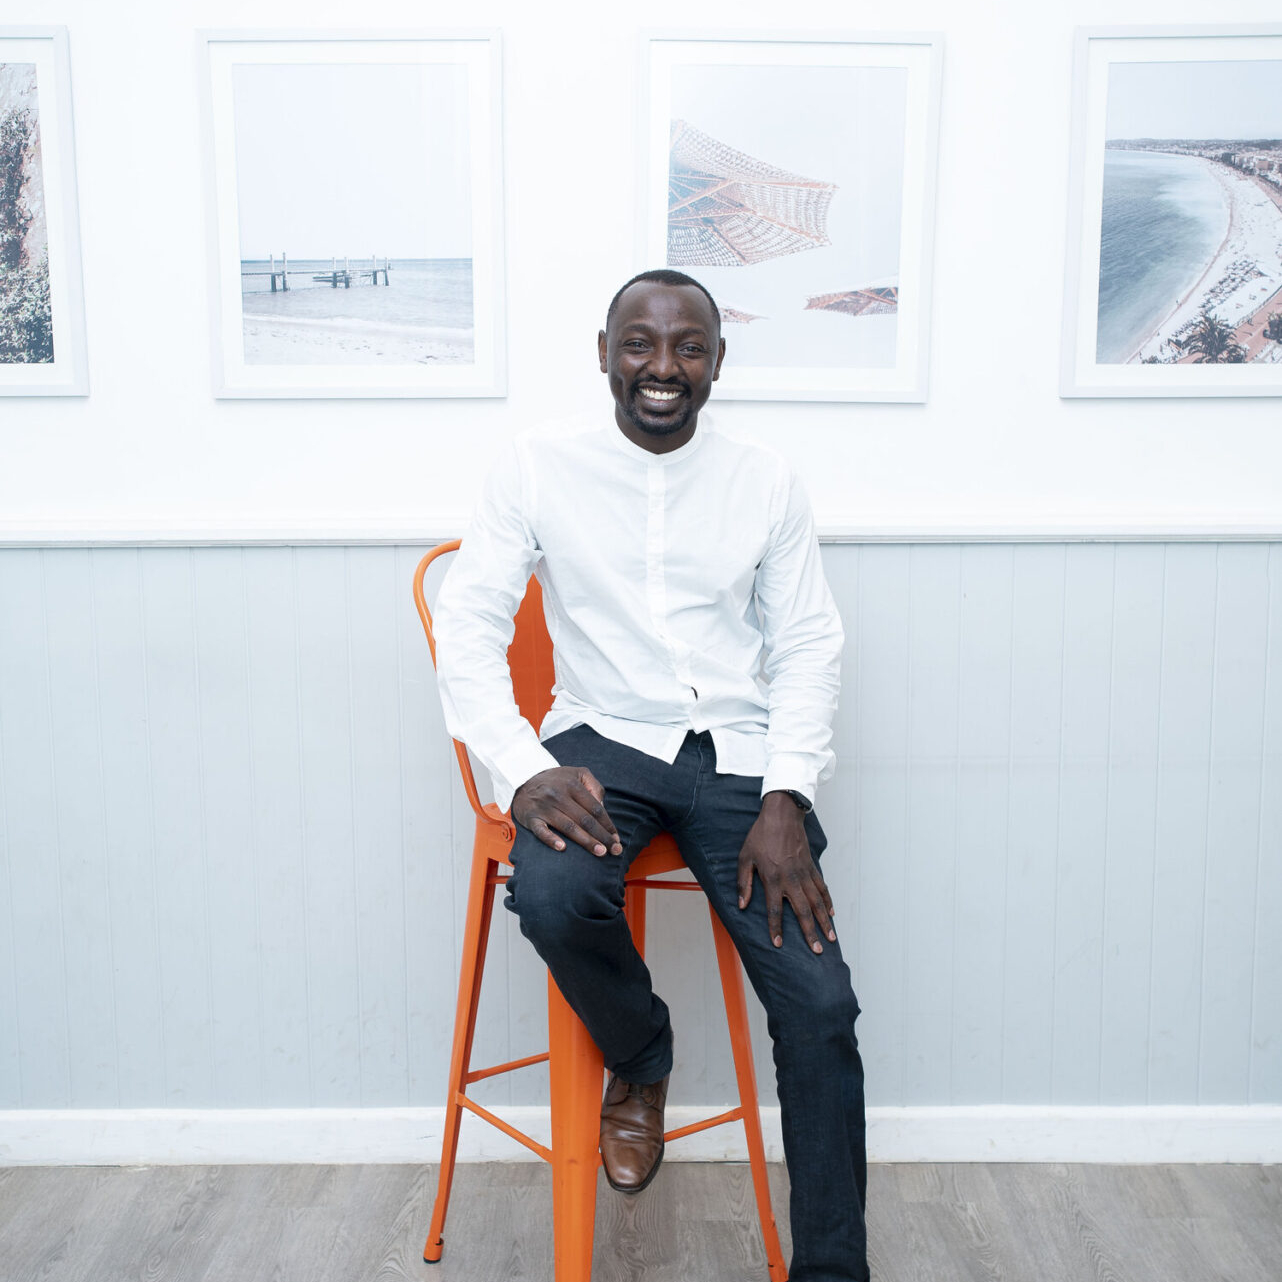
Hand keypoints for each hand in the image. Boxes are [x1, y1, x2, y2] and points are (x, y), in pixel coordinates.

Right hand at [512, 766, 622, 856]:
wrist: (523, 779)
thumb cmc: (556, 780)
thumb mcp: (578, 774)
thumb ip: (594, 787)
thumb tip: (603, 808)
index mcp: (572, 785)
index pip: (595, 808)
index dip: (608, 824)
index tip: (616, 838)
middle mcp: (558, 795)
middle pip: (584, 820)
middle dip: (602, 836)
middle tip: (615, 850)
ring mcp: (544, 807)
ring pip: (568, 827)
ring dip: (586, 841)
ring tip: (600, 852)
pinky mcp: (531, 818)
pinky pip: (541, 831)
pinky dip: (551, 839)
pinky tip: (562, 848)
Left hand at [737, 792, 835, 953]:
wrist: (782, 815)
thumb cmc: (761, 835)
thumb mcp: (745, 857)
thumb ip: (744, 882)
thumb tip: (741, 905)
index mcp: (772, 879)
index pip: (774, 910)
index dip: (776, 928)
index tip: (778, 944)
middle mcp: (791, 880)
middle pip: (802, 912)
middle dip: (810, 933)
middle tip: (817, 950)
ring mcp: (804, 874)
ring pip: (816, 903)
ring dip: (824, 922)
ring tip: (830, 938)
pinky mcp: (811, 867)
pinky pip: (822, 888)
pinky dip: (827, 902)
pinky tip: (831, 914)